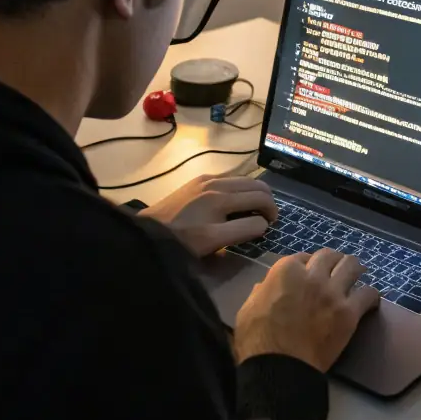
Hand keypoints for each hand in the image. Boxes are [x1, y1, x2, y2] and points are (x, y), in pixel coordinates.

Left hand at [140, 175, 277, 257]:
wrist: (149, 232)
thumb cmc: (183, 240)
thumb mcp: (214, 240)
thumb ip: (243, 230)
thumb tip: (262, 223)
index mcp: (222, 197)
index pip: (260, 198)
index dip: (271, 212)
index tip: (271, 225)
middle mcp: (217, 182)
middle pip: (255, 184)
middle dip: (266, 200)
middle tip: (267, 217)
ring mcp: (206, 178)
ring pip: (242, 179)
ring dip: (253, 193)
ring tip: (252, 211)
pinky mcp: (197, 180)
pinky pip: (228, 179)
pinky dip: (238, 189)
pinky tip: (232, 204)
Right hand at [234, 249, 380, 373]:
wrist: (279, 367)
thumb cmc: (257, 340)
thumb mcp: (247, 308)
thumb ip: (260, 292)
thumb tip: (266, 287)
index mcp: (285, 270)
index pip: (302, 256)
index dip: (306, 265)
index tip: (309, 274)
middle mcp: (312, 275)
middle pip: (330, 256)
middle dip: (332, 262)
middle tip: (334, 273)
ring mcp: (333, 292)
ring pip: (352, 265)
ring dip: (353, 270)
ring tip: (354, 279)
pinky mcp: (349, 313)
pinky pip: (369, 294)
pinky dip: (369, 296)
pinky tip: (367, 301)